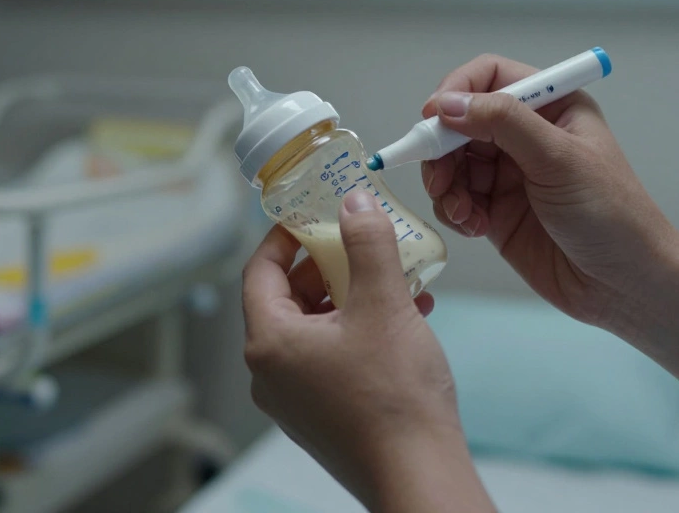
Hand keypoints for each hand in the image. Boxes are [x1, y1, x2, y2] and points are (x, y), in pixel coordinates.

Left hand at [242, 190, 489, 510]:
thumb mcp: (384, 304)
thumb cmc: (395, 399)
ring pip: (313, 329)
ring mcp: (294, 400)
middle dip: (326, 266)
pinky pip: (329, 358)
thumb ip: (367, 244)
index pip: (259, 271)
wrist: (418, 476)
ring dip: (349, 298)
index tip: (310, 213)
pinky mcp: (320, 417)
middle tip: (357, 241)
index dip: (284, 236)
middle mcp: (271, 374)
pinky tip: (404, 319)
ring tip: (392, 280)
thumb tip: (354, 202)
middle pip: (286, 299)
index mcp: (270, 343)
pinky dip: (357, 332)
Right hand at [421, 54, 678, 326]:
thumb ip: (503, 123)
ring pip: (452, 162)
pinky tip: (476, 227)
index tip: (433, 119)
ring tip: (463, 212)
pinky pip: (457, 198)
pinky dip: (455, 210)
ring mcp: (509, 174)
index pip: (490, 77)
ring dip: (446, 185)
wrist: (625, 284)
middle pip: (461, 121)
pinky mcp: (497, 211)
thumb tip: (447, 104)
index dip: (457, 91)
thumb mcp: (559, 158)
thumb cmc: (609, 213)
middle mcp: (526, 134)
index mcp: (551, 106)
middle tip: (440, 179)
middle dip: (443, 148)